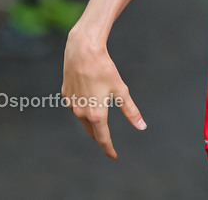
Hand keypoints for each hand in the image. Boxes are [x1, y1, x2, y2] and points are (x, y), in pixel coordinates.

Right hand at [62, 33, 145, 158]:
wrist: (82, 52)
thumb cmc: (104, 70)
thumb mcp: (121, 90)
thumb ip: (131, 111)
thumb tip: (141, 126)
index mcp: (95, 114)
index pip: (102, 138)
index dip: (108, 148)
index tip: (113, 156)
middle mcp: (80, 112)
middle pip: (91, 130)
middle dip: (100, 137)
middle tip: (107, 143)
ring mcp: (71, 104)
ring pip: (82, 118)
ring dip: (91, 122)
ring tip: (99, 121)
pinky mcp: (66, 94)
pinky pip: (76, 106)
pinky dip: (83, 107)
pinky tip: (88, 99)